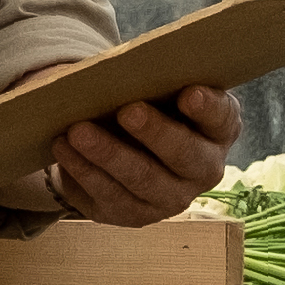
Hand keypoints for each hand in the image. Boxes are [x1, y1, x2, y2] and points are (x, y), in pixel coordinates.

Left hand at [10, 79, 237, 226]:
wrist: (127, 145)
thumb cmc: (152, 106)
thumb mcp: (162, 90)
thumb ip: (159, 81)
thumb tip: (128, 69)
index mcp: (218, 131)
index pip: (221, 119)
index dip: (207, 109)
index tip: (190, 93)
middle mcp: (203, 170)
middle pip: (185, 156)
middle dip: (155, 133)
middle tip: (127, 111)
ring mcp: (170, 198)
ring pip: (142, 180)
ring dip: (108, 155)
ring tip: (78, 131)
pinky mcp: (134, 215)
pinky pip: (108, 196)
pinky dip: (83, 171)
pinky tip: (63, 148)